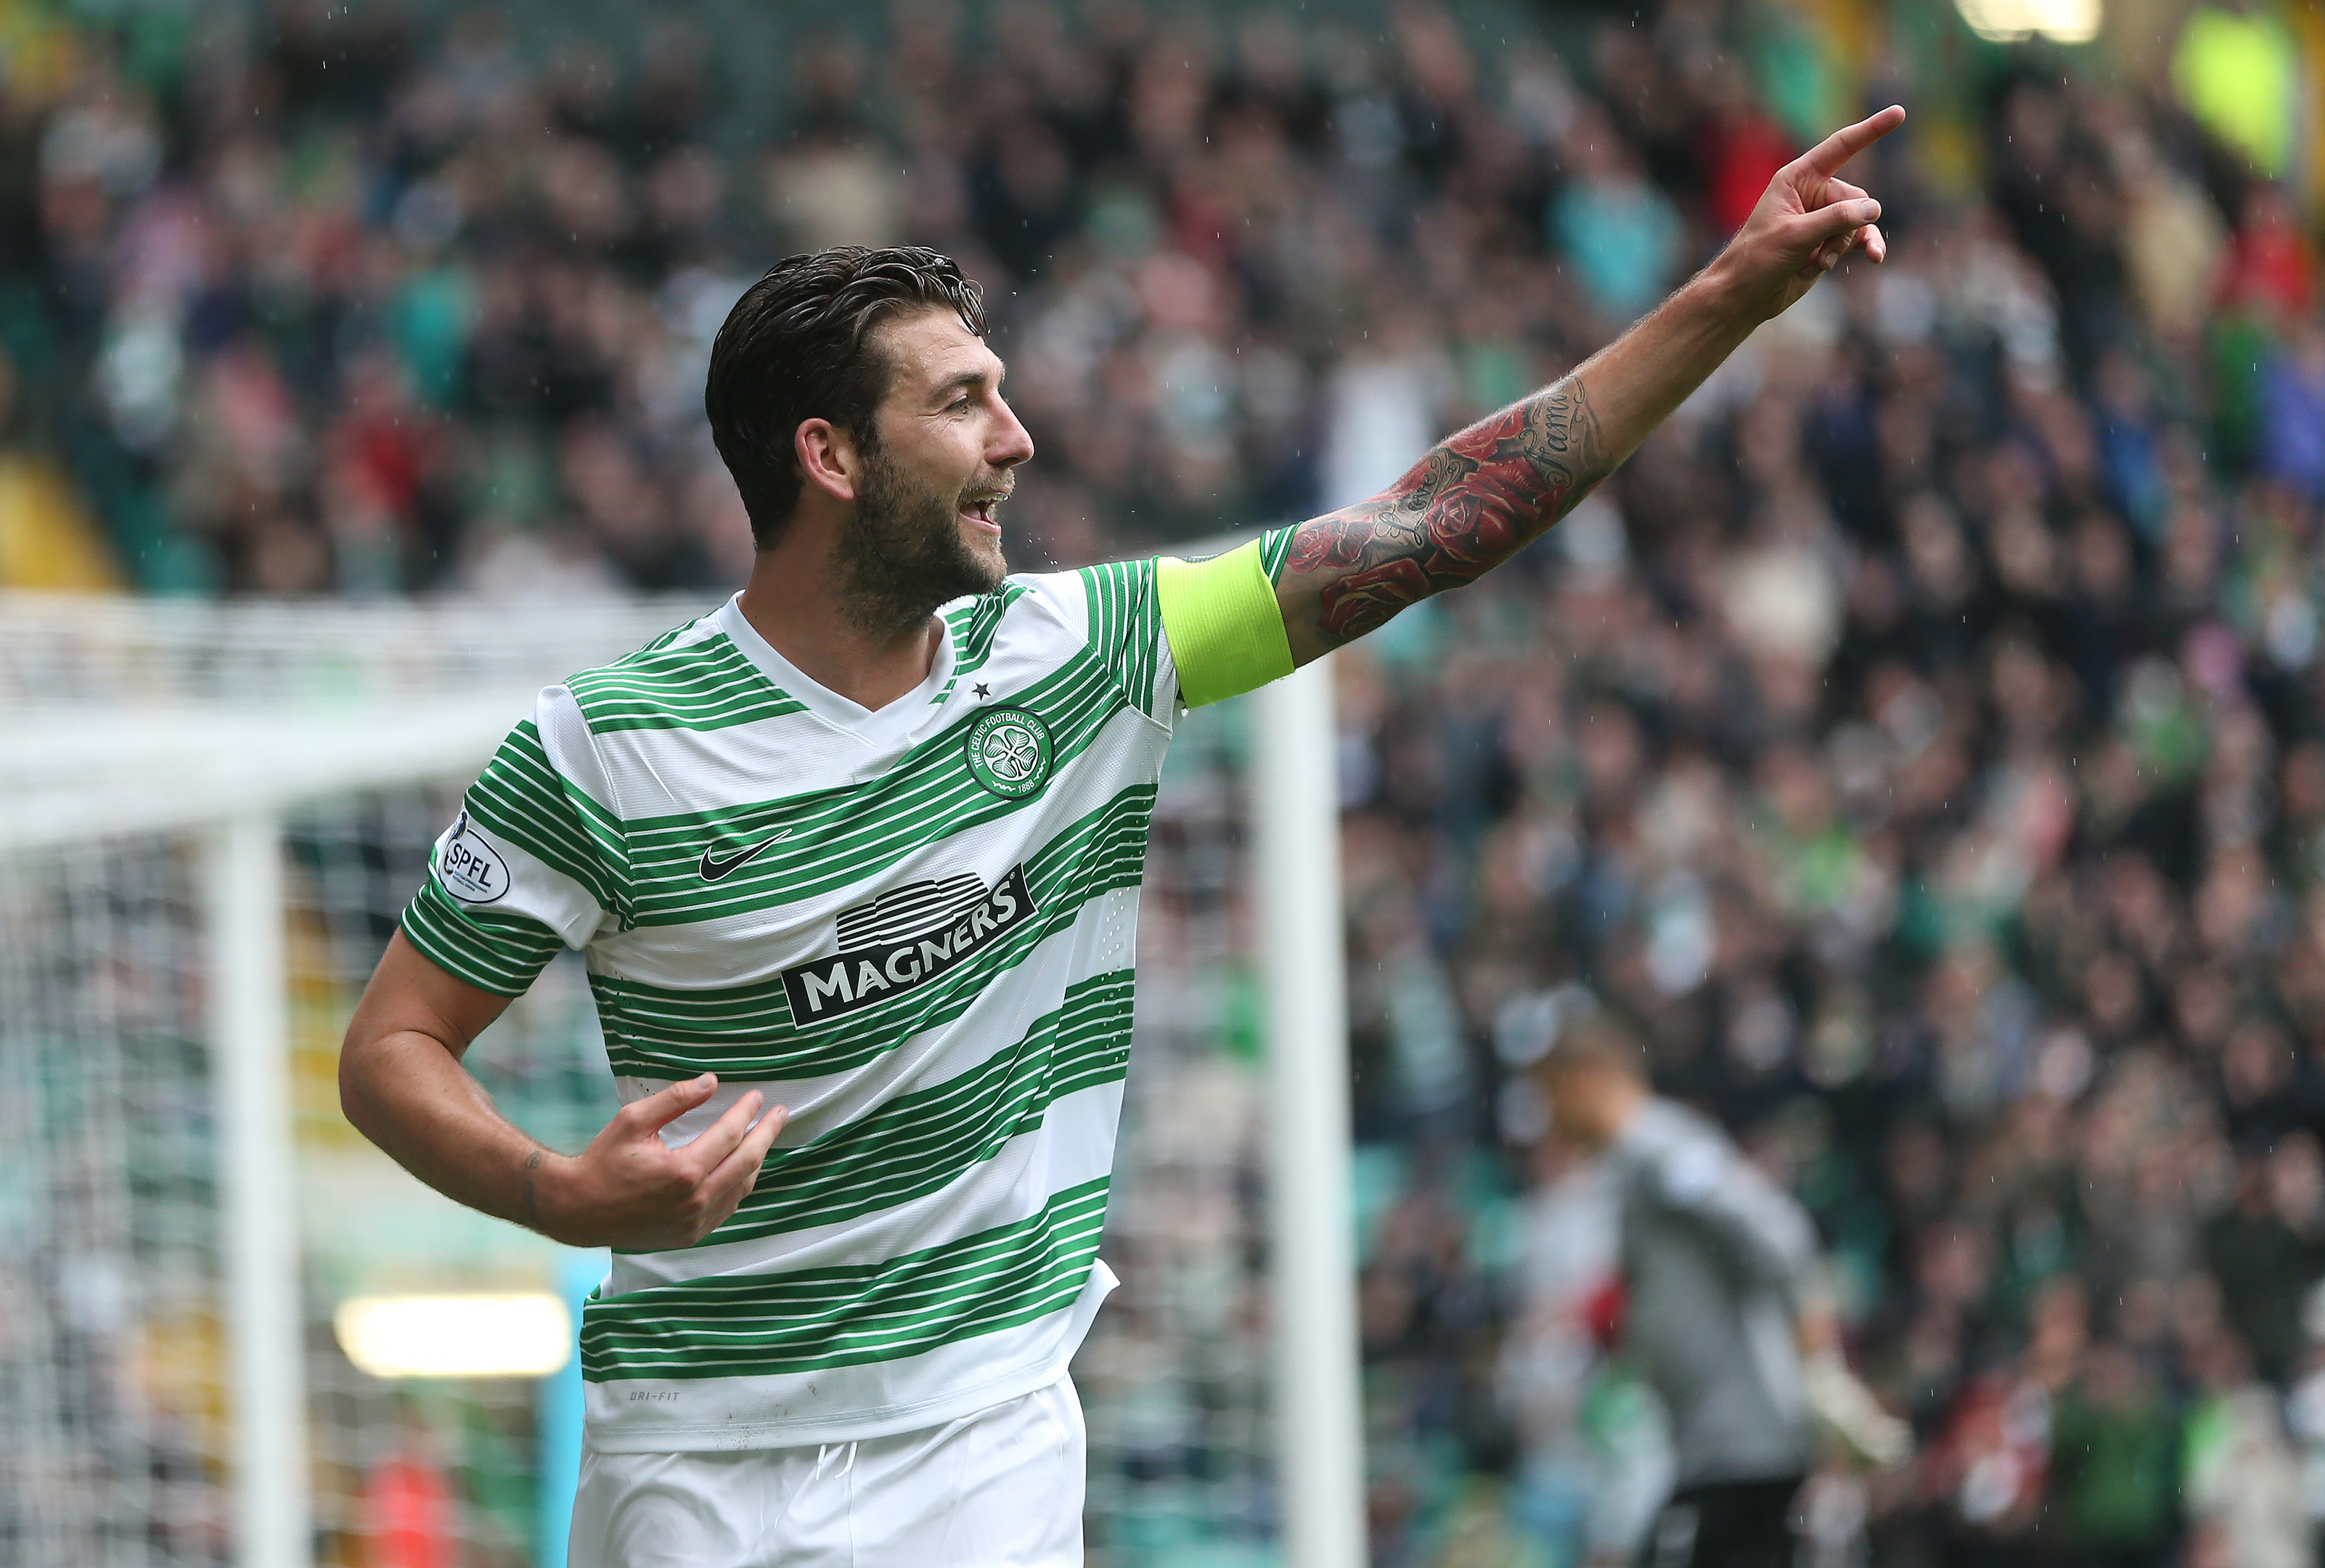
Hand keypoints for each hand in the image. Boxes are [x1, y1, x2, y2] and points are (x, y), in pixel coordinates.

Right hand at [535, 1073, 786, 1249]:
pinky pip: (728, 1207)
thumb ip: (674, 1099)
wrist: (579, 1210)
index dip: (746, 1112)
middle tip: (780, 1114)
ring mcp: (695, 1222)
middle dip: (767, 1134)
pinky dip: (740, 1185)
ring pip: (742, 1187)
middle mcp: (695, 1200)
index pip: (730, 1134)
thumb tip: (710, 1081)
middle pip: (748, 1162)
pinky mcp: (691, 1235)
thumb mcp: (633, 1120)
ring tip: (763, 1137)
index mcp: (683, 1171)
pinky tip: (742, 1168)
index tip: (757, 1097)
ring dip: (756, 1160)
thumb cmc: (602, 1162)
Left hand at [1710, 105, 1906, 322]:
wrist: (1744, 296)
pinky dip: (1861, 249)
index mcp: (1797, 178)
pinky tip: (1875, 259)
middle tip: (1817, 249)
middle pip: (1856, 198)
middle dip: (1845, 226)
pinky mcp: (1828, 240)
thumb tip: (1873, 208)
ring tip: (1818, 262)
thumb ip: (1836, 219)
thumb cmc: (1757, 260)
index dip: (1871, 130)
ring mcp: (1822, 218)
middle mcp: (1812, 193)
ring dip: (1842, 245)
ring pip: (1859, 222)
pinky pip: (1858, 238)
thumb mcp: (1796, 236)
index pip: (1841, 147)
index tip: (1900, 113)